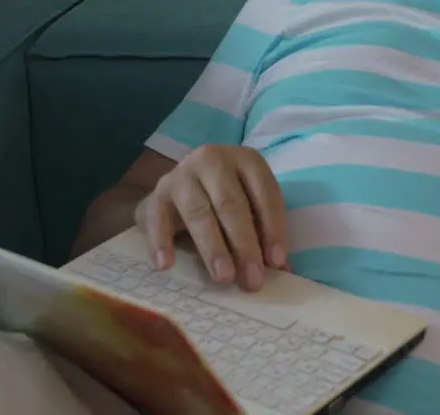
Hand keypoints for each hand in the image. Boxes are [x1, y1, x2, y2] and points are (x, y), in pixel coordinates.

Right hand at [134, 144, 288, 290]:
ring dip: (213, 248)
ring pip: (199, 212)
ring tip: (223, 277)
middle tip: (252, 279)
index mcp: (247, 160)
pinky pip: (158, 219)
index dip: (273, 229)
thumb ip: (264, 233)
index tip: (277, 262)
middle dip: (244, 245)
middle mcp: (214, 160)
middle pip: (231, 204)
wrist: (187, 183)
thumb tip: (282, 270)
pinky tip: (167, 266)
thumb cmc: (229, 198)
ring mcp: (183, 174)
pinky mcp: (158, 192)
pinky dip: (162, 243)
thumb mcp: (252, 206)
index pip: (265, 194)